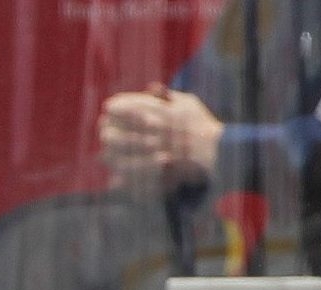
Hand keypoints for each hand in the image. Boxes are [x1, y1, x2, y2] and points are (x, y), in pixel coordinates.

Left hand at [98, 87, 222, 195]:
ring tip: (104, 146)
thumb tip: (149, 88)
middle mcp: (167, 130)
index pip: (139, 106)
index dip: (120, 106)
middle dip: (113, 127)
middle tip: (102, 126)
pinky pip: (140, 170)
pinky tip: (113, 168)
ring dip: (115, 148)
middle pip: (131, 128)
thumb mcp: (188, 103)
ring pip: (133, 150)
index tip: (107, 106)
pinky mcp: (166, 168)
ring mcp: (166, 150)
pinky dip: (125, 169)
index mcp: (171, 112)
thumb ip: (168, 97)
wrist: (218, 152)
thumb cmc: (201, 124)